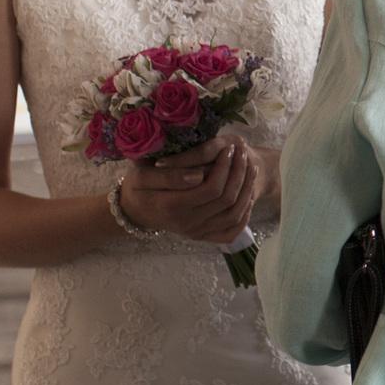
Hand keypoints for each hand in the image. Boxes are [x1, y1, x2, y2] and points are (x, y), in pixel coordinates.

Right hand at [118, 135, 260, 245]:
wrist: (134, 210)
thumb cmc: (137, 187)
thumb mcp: (142, 175)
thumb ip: (168, 175)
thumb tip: (197, 175)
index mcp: (170, 206)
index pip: (209, 189)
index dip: (224, 167)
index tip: (228, 148)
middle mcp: (186, 223)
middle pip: (225, 200)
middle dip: (239, 173)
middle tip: (242, 152)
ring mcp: (196, 232)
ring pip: (234, 214)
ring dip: (246, 189)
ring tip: (249, 166)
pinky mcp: (203, 237)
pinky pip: (232, 231)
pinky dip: (244, 214)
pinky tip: (247, 193)